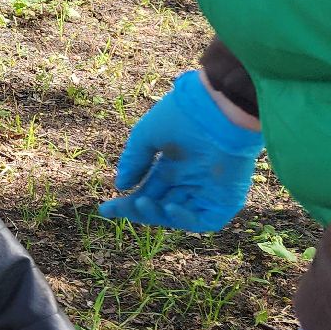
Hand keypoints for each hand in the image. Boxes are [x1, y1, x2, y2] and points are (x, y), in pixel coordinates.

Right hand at [98, 71, 263, 232]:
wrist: (219, 108)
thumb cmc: (183, 116)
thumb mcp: (147, 136)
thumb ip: (134, 161)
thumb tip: (121, 186)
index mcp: (172, 166)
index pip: (147, 190)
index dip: (126, 202)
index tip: (105, 209)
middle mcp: (189, 180)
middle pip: (158, 205)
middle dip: (136, 210)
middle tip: (116, 209)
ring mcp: (207, 191)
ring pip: (177, 215)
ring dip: (156, 215)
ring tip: (142, 202)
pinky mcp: (225, 199)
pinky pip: (205, 221)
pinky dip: (185, 219)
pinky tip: (170, 207)